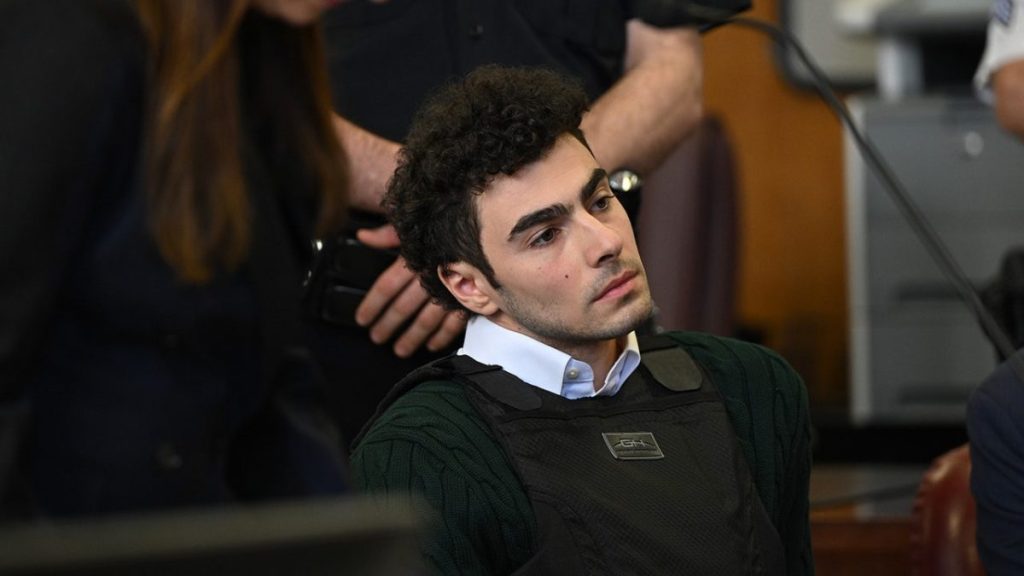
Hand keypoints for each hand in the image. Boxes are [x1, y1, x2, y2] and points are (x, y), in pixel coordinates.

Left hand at [355, 225, 466, 356]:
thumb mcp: (415, 224)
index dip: (372, 305)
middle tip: (378, 339)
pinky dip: (442, 336)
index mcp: (414, 258)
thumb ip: (388, 234)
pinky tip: (431, 345)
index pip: (387, 286)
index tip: (362, 319)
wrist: (484, 230)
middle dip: (389, 325)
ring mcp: (450, 289)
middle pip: (403, 307)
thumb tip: (363, 236)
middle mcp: (429, 276)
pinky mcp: (469, 297)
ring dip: (412, 336)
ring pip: (426, 320)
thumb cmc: (446, 223)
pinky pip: (454, 322)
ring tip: (400, 350)